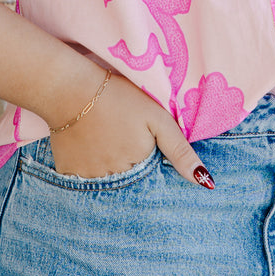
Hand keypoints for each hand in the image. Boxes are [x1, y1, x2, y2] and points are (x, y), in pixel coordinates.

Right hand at [46, 69, 214, 187]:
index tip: (141, 146)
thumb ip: (180, 151)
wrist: (70, 88)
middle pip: (130, 187)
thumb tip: (206, 183)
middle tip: (121, 139)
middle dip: (132, 170)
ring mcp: (89, 180)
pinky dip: (89, 170)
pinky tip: (89, 147)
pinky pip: (84, 182)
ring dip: (110, 172)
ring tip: (106, 142)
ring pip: (107, 186)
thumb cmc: (119, 98)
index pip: (153, 184)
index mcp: (139, 169)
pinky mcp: (68, 174)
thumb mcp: (157, 119)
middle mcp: (113, 181)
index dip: (151, 166)